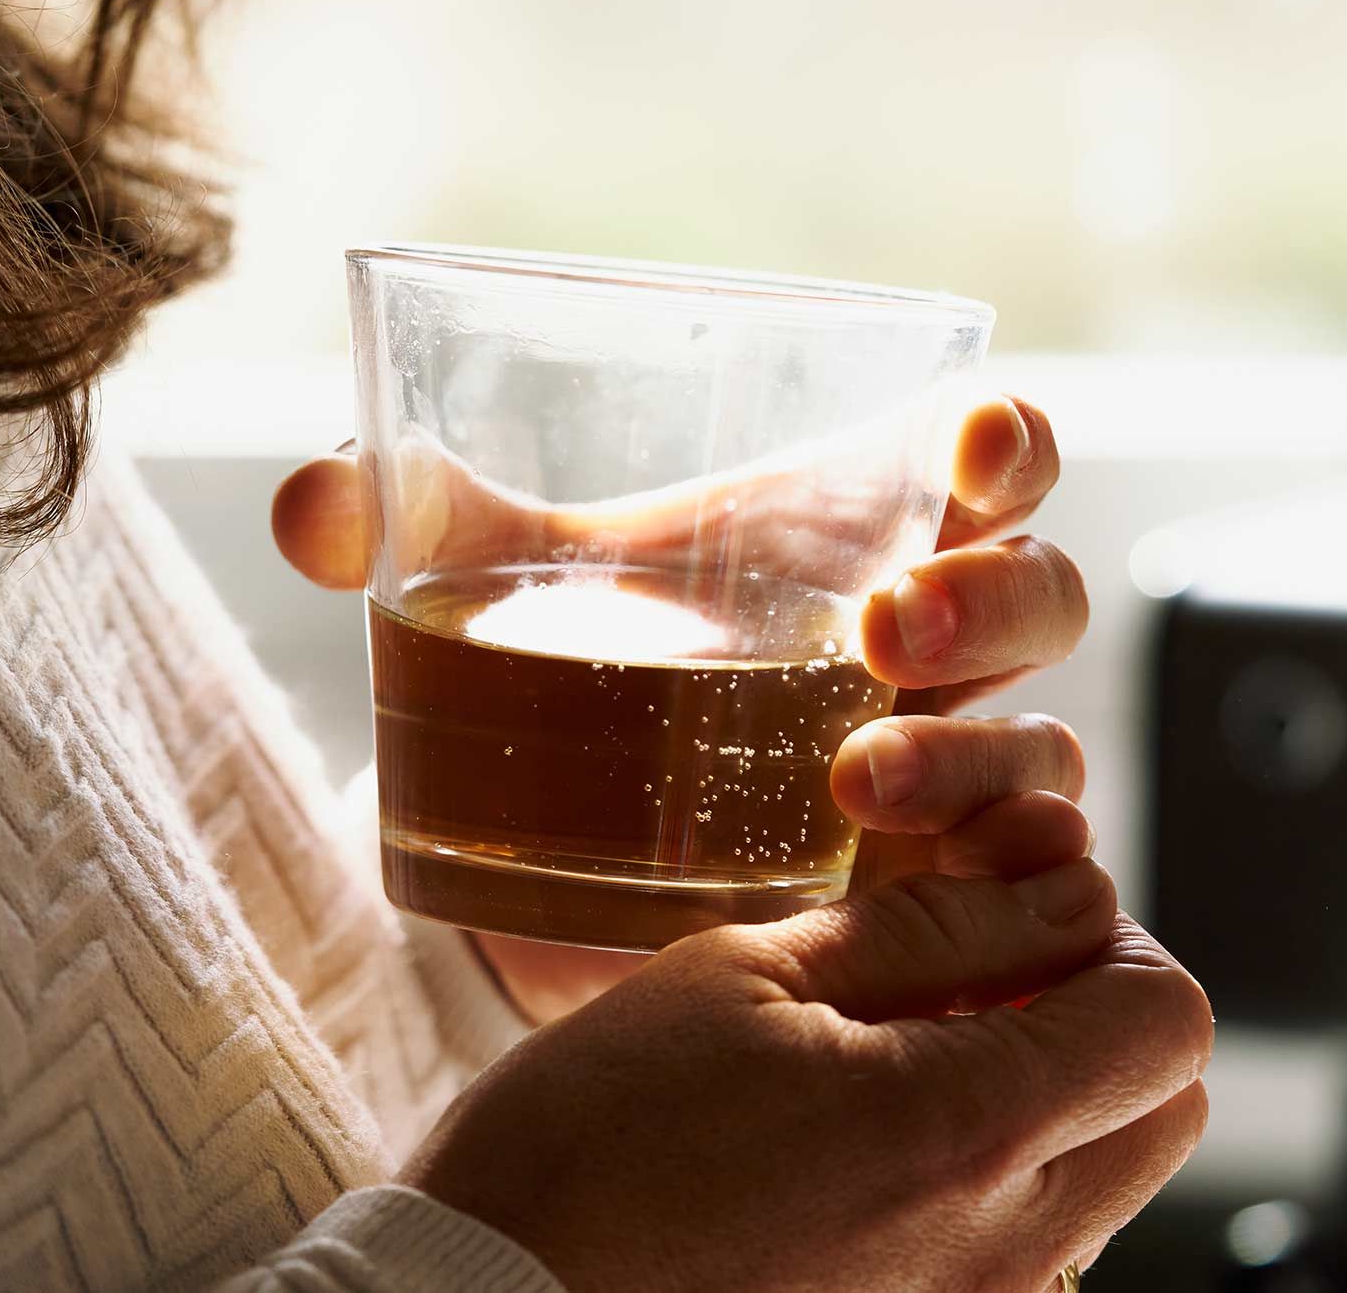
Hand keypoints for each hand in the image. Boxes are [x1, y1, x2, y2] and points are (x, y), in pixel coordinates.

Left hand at [273, 399, 1087, 1019]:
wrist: (537, 869)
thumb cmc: (556, 682)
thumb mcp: (484, 596)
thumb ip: (399, 528)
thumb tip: (309, 507)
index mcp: (850, 540)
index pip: (986, 461)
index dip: (1007, 439)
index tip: (971, 443)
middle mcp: (922, 657)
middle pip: (1037, 596)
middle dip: (989, 600)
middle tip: (882, 631)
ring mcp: (939, 782)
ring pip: (1037, 749)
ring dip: (975, 757)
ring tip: (854, 785)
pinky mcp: (921, 907)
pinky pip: (1028, 892)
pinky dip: (1019, 890)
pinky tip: (957, 902)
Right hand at [401, 817, 1213, 1291]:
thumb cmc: (589, 1138)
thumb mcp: (743, 974)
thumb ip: (927, 930)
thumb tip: (1060, 886)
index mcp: (968, 1129)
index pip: (1168, 1019)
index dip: (1106, 934)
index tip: (1005, 909)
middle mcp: (1006, 1248)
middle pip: (1162, 1108)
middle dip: (1097, 1014)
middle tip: (967, 973)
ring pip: (1101, 1180)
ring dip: (1045, 1094)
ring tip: (899, 1053)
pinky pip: (1028, 1250)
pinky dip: (991, 1175)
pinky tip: (868, 1141)